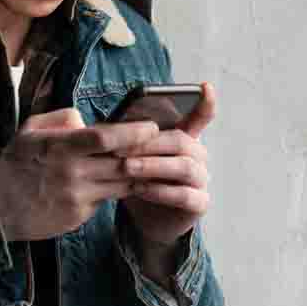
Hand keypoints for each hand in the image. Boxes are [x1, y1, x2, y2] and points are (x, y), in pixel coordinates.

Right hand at [0, 108, 159, 241]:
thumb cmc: (15, 164)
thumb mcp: (30, 131)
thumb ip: (62, 119)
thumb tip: (87, 120)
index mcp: (60, 147)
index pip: (104, 138)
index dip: (132, 132)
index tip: (151, 127)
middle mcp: (71, 173)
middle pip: (120, 163)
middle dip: (145, 153)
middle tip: (162, 144)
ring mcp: (76, 197)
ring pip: (120, 184)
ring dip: (137, 174)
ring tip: (151, 162)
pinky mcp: (78, 217)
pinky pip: (106, 200)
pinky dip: (117, 190)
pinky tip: (125, 182)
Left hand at [118, 83, 215, 249]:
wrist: (145, 219)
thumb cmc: (138, 178)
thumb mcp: (131, 155)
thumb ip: (125, 138)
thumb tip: (101, 125)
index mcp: (184, 138)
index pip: (201, 116)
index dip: (205, 102)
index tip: (205, 86)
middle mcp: (198, 156)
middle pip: (182, 141)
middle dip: (150, 142)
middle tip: (122, 146)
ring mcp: (201, 180)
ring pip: (184, 167)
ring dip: (153, 165)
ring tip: (127, 168)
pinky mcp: (199, 204)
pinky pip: (185, 195)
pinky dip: (161, 191)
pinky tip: (140, 189)